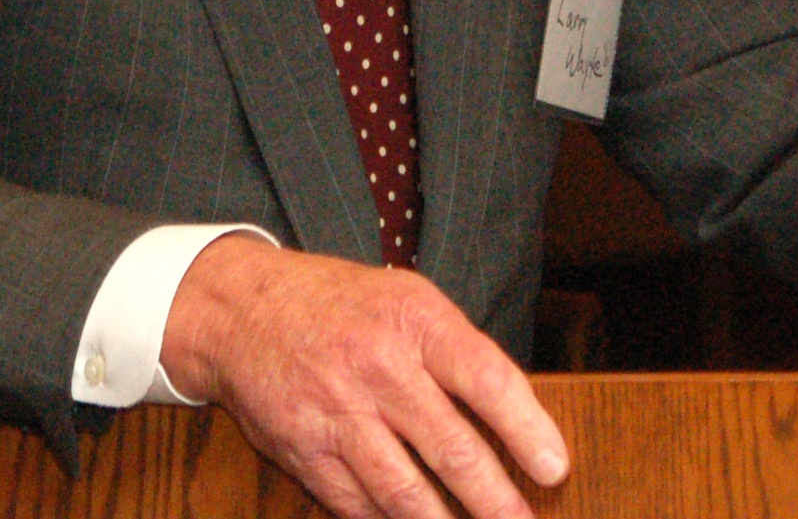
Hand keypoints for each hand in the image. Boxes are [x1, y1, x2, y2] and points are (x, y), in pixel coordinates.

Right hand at [160, 236, 568, 518]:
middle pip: (451, 448)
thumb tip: (516, 416)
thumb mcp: (403, 299)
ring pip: (406, 492)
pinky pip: (360, 506)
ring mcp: (338, 412)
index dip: (525, 426)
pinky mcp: (306, 451)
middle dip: (497, 501)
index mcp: (411, 319)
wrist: (243, 310)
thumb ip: (455, 350)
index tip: (553, 467)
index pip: (484, 375)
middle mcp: (377, 366)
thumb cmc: (338, 304)